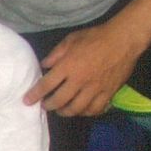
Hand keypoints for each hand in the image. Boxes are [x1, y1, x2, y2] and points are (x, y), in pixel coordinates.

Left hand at [26, 20, 147, 117]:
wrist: (123, 40)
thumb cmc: (95, 37)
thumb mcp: (71, 40)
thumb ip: (56, 54)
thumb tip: (44, 65)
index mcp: (68, 66)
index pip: (46, 85)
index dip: (35, 94)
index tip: (27, 101)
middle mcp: (80, 80)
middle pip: (60, 100)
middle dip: (49, 106)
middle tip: (44, 106)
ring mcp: (95, 89)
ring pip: (77, 109)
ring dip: (66, 112)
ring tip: (61, 110)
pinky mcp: (109, 93)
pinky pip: (96, 109)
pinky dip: (87, 113)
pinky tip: (82, 110)